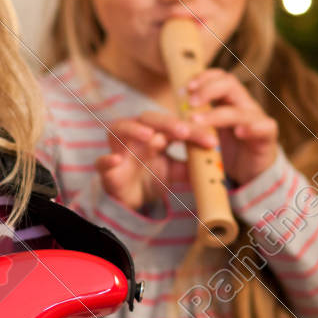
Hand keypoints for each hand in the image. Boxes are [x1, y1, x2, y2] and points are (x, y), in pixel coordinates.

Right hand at [96, 111, 217, 213]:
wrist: (130, 199)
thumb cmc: (150, 176)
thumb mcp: (175, 171)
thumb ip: (191, 165)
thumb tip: (216, 164)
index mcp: (155, 133)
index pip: (175, 125)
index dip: (193, 131)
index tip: (212, 142)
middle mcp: (136, 136)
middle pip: (148, 119)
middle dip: (166, 123)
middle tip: (185, 131)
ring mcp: (119, 150)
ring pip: (120, 129)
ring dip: (134, 129)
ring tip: (150, 136)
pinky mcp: (107, 169)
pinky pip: (101, 161)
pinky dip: (106, 160)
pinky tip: (114, 160)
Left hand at [185, 68, 278, 184]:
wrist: (251, 172)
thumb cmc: (225, 149)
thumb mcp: (206, 132)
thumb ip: (194, 121)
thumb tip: (169, 115)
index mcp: (228, 100)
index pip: (218, 77)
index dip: (203, 78)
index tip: (185, 88)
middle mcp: (244, 105)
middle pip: (230, 84)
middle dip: (208, 90)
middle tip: (190, 102)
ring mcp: (257, 119)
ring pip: (241, 109)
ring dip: (217, 114)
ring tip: (198, 121)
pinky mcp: (267, 137)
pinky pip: (264, 127)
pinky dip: (252, 128)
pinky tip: (239, 132)